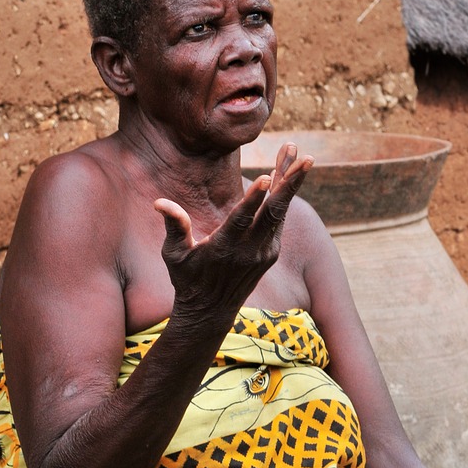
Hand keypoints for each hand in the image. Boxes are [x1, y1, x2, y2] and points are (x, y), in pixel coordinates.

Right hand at [155, 142, 312, 316]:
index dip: (255, 198)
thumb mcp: (174, 255)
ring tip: (302, 156)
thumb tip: (160, 203)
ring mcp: (265, 251)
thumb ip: (174, 227)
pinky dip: (285, 197)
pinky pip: (281, 219)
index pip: (242, 220)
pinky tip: (287, 175)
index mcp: (225, 248)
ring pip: (282, 212)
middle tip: (307, 158)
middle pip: (274, 212)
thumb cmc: (187, 278)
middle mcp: (250, 250)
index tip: (267, 176)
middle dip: (291, 183)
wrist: (210, 311)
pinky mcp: (272, 251)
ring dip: (292, 183)